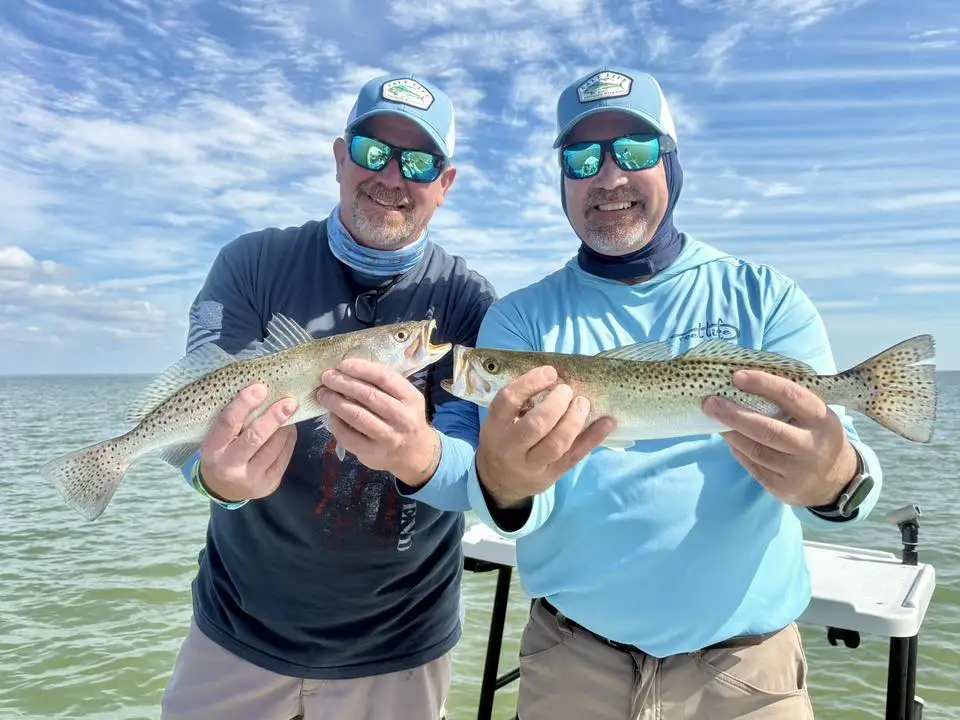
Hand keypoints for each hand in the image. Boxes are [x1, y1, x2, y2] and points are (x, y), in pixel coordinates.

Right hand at [199, 383, 298, 501]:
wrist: (223, 489)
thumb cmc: (221, 452)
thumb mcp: (216, 437)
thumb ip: (232, 418)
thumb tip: (255, 384)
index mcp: (212, 450)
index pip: (227, 423)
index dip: (243, 404)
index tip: (259, 388)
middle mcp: (229, 467)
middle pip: (255, 438)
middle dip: (273, 417)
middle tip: (289, 401)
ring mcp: (250, 479)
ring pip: (274, 447)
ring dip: (285, 426)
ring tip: (288, 412)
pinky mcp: (268, 485)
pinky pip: (284, 457)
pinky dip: (289, 439)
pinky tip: (288, 429)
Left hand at [316, 358, 439, 486]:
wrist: (415, 453)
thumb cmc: (404, 417)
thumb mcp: (404, 398)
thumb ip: (383, 385)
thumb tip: (348, 370)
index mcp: (411, 398)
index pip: (385, 378)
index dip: (362, 369)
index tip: (343, 364)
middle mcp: (403, 418)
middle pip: (369, 396)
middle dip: (343, 383)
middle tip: (327, 377)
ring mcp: (388, 437)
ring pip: (357, 416)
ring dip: (336, 402)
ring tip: (323, 394)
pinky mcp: (373, 453)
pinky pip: (349, 436)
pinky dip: (336, 423)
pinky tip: (331, 414)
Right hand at [475, 366, 615, 508]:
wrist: (499, 481)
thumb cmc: (503, 439)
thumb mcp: (500, 421)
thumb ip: (519, 402)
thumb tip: (555, 377)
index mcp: (495, 426)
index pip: (509, 400)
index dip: (530, 382)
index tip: (550, 372)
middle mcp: (510, 447)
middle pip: (536, 425)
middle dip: (557, 404)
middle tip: (567, 391)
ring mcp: (531, 465)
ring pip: (556, 443)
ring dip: (574, 420)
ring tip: (583, 403)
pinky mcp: (551, 475)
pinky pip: (574, 456)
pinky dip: (593, 438)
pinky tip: (607, 422)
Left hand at [702, 369, 858, 507]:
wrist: (837, 480)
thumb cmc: (815, 435)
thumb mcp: (814, 416)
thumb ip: (788, 402)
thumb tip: (742, 383)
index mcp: (822, 420)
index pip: (791, 396)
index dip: (763, 384)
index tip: (737, 376)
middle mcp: (813, 446)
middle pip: (767, 430)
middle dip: (734, 415)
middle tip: (710, 402)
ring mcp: (799, 471)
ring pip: (756, 451)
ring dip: (731, 433)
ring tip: (715, 419)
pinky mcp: (785, 489)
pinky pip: (754, 467)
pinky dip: (738, 451)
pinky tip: (731, 439)